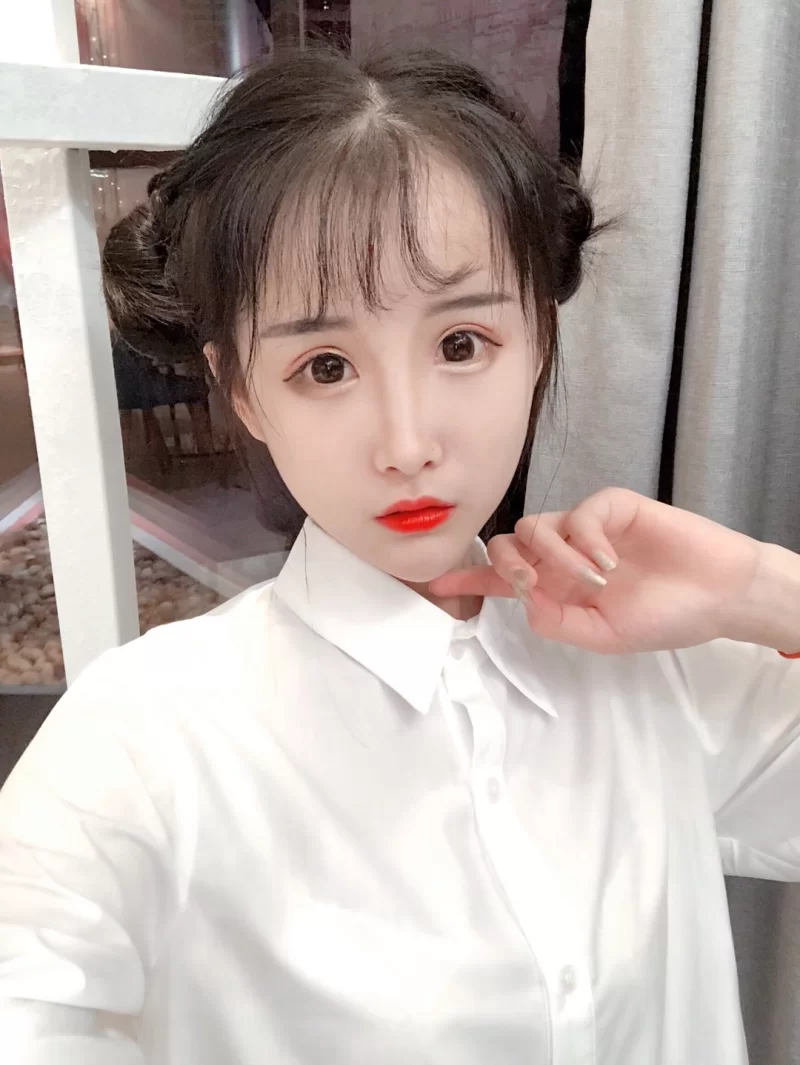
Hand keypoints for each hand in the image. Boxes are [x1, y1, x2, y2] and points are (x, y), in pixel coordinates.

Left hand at [429, 487, 763, 653]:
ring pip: (536, 527)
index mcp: (558, 586)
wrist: (717, 595)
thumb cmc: (665, 616)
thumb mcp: (602, 635)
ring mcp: (585, 528)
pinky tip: (610, 562)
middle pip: (508, 544)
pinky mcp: (611, 506)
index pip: (503, 578)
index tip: (435, 581)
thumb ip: (556, 620)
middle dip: (505, 563)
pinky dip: (587, 539)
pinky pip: (578, 513)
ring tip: (595, 581)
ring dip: (556, 557)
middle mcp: (563, 553)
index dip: (469, 577)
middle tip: (530, 584)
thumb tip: (522, 598)